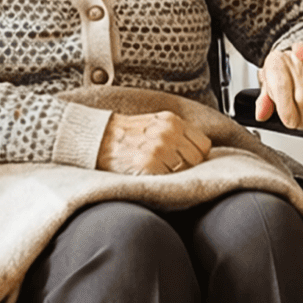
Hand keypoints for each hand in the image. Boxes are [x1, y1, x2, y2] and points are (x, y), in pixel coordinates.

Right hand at [95, 111, 211, 174]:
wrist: (100, 138)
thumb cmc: (127, 134)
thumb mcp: (156, 123)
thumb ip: (178, 133)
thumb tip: (198, 151)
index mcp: (173, 121)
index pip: (203, 145)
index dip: (197, 155)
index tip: (187, 159)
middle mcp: (168, 133)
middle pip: (197, 160)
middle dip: (187, 166)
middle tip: (171, 167)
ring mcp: (159, 149)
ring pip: (184, 171)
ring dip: (175, 175)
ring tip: (160, 171)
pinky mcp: (148, 165)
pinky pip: (168, 180)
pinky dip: (163, 181)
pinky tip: (152, 175)